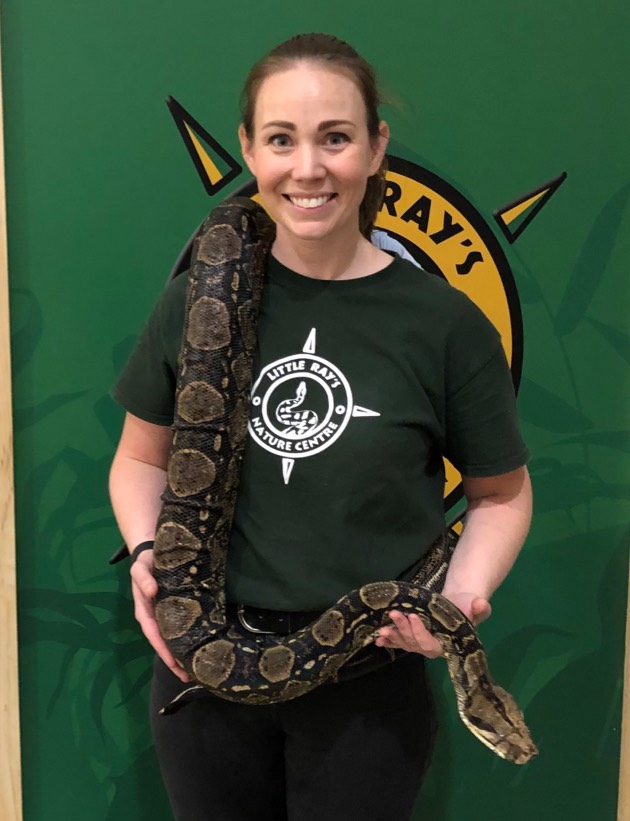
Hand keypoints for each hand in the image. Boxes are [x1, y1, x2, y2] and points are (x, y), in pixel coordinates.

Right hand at [130, 551, 190, 681]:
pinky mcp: (174, 609)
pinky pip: (179, 627)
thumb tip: (152, 591)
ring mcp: (164, 614)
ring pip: (172, 638)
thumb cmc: (144, 562)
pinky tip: (197, 647)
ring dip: (180, 654)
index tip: (173, 663)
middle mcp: (154, 616)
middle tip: (188, 676)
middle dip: (173, 660)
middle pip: (163, 642)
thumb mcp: (139, 568)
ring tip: (193, 670)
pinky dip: (186, 639)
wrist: (152, 553)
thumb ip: (143, 579)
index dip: (162, 649)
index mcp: (144, 611)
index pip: (154, 634)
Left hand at [374, 593, 491, 657]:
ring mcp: (421, 643)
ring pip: (405, 644)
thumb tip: (480, 604)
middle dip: (404, 631)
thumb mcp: (475, 605)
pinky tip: (378, 640)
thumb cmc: (467, 607)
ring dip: (393, 637)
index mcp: (448, 643)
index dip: (421, 633)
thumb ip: (479, 608)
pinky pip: (400, 642)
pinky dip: (389, 642)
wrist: (459, 604)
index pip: (432, 644)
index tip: (413, 617)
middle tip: (394, 615)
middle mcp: (432, 646)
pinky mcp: (413, 637)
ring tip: (381, 630)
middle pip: (415, 644)